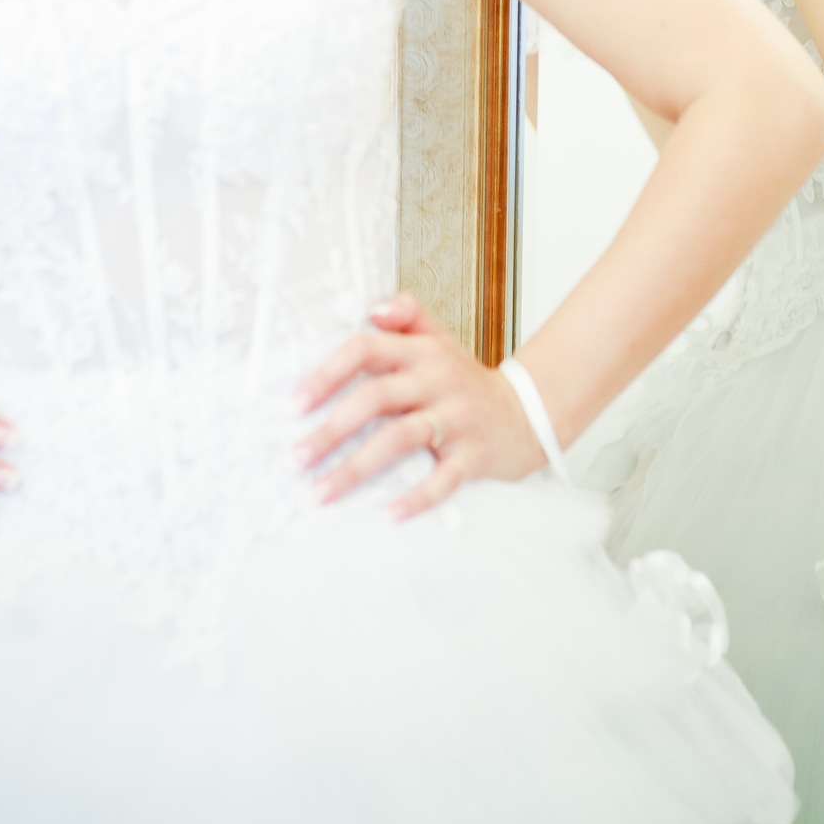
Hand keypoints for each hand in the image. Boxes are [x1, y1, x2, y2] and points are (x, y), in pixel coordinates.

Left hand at [294, 294, 542, 519]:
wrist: (527, 412)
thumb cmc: (466, 380)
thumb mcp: (439, 338)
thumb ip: (406, 315)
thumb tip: (372, 309)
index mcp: (422, 352)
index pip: (366, 349)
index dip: (327, 374)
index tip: (295, 404)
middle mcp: (436, 381)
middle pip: (376, 398)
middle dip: (331, 430)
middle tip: (297, 458)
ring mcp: (456, 418)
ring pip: (400, 439)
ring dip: (356, 469)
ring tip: (322, 493)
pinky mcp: (473, 455)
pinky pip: (443, 479)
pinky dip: (416, 498)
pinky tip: (388, 514)